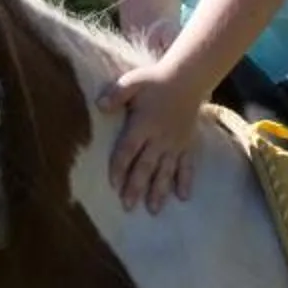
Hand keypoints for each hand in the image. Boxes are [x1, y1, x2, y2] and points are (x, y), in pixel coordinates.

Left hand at [98, 57, 206, 213]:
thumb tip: (99, 105)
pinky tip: (183, 197)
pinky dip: (186, 181)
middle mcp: (160, 138)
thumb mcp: (132, 82)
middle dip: (136, 187)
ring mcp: (175, 143)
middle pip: (146, 166)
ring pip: (166, 171)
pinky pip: (188, 165)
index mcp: (143, 124)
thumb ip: (116, 94)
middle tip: (128, 206)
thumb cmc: (156, 81)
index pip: (128, 149)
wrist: (188, 78)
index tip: (113, 185)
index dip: (120, 167)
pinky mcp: (188, 144)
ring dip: (159, 191)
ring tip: (153, 210)